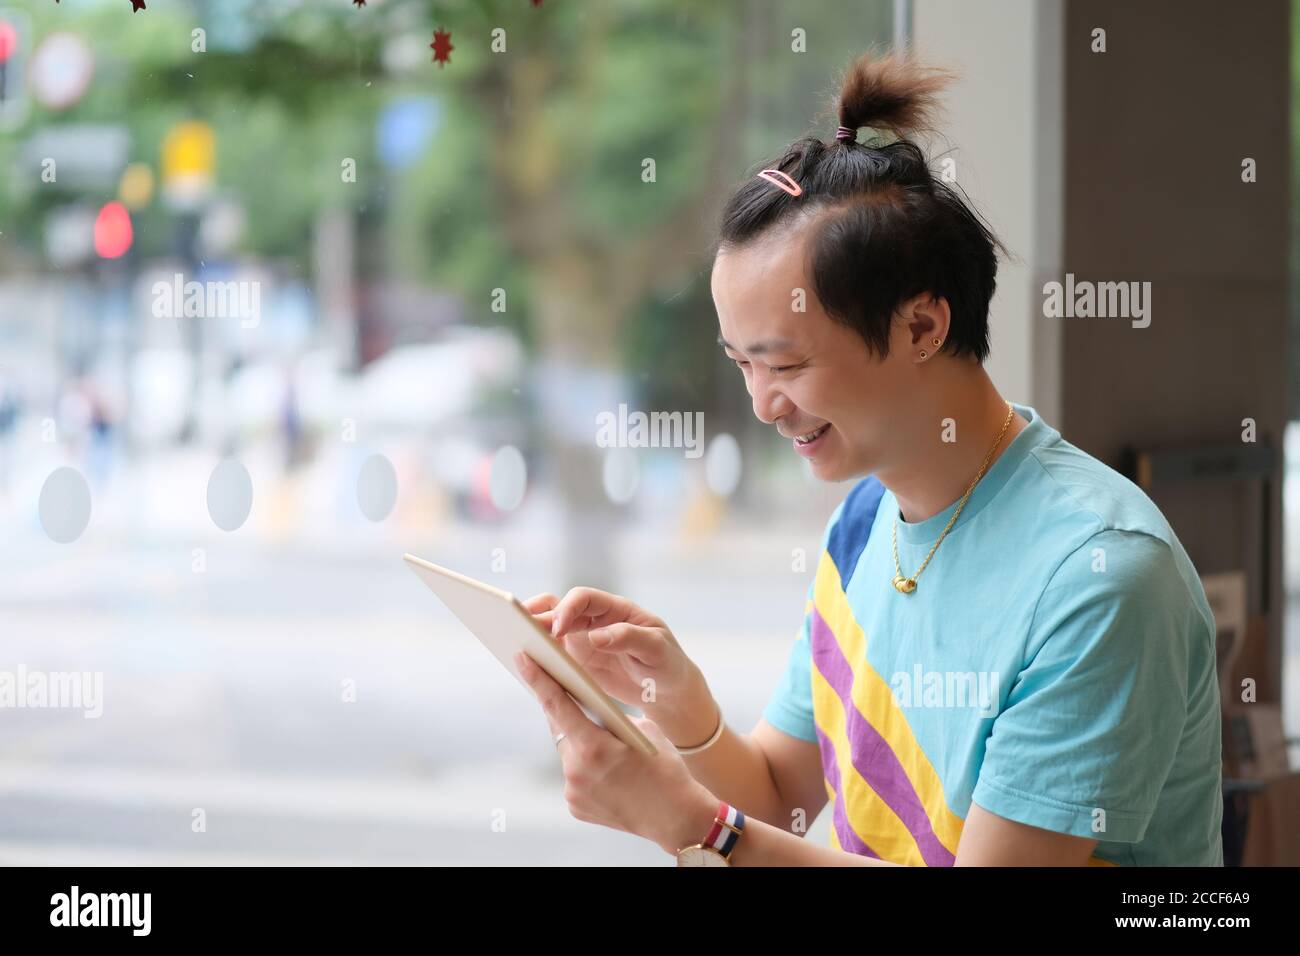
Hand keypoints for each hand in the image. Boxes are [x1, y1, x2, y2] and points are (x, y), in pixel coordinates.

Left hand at [513, 649, 717, 855]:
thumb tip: (588, 707)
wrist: (676, 817)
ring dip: (579, 744)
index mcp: (593, 747)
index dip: (538, 679)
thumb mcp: (642, 730)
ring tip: (605, 747)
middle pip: (560, 729)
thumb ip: (610, 718)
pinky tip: (606, 772)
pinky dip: (585, 769)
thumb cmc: (665, 768)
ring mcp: (573, 791)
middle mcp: (576, 770)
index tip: (523, 659)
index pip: (557, 704)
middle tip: (570, 696)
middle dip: (566, 714)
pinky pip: (574, 777)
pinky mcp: (575, 806)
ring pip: (568, 754)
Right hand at [520, 588, 718, 746]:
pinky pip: (550, 652)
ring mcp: (582, 639)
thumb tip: (595, 636)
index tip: (557, 628)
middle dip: (536, 613)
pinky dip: (535, 653)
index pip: (583, 598)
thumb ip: (629, 639)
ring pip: (548, 627)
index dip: (566, 608)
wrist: (668, 689)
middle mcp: (594, 620)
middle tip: (517, 626)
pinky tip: (521, 663)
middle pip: (557, 607)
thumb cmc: (667, 663)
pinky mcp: (575, 660)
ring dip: (529, 630)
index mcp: (615, 610)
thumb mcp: (656, 650)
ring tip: (509, 641)